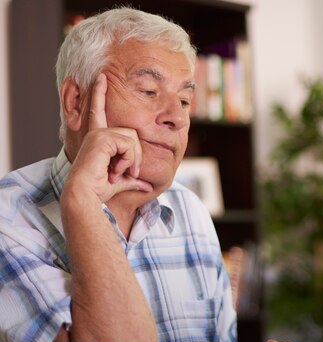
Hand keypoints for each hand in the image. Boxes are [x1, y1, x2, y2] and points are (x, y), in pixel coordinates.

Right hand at [65, 73, 152, 202]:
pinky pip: (129, 145)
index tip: (101, 76)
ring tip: (119, 172)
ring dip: (132, 161)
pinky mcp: (102, 138)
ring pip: (133, 140)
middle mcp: (97, 132)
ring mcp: (99, 134)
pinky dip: (128, 160)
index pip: (100, 111)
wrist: (85, 195)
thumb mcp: (121, 181)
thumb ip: (134, 178)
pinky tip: (116, 169)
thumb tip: (148, 185)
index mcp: (99, 138)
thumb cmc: (99, 190)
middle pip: (133, 134)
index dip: (99, 93)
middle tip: (129, 173)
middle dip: (136, 157)